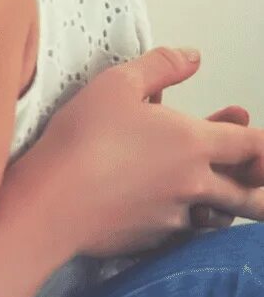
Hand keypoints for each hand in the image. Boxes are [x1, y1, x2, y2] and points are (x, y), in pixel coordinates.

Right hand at [11, 48, 263, 258]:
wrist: (53, 201)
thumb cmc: (82, 139)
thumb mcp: (115, 85)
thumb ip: (160, 66)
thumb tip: (192, 56)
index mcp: (193, 143)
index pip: (255, 146)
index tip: (259, 141)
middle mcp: (195, 183)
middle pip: (252, 195)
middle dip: (260, 187)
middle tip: (257, 179)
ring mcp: (176, 216)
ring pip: (221, 217)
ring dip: (225, 207)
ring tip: (218, 199)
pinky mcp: (154, 240)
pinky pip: (183, 233)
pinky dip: (184, 222)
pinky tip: (167, 212)